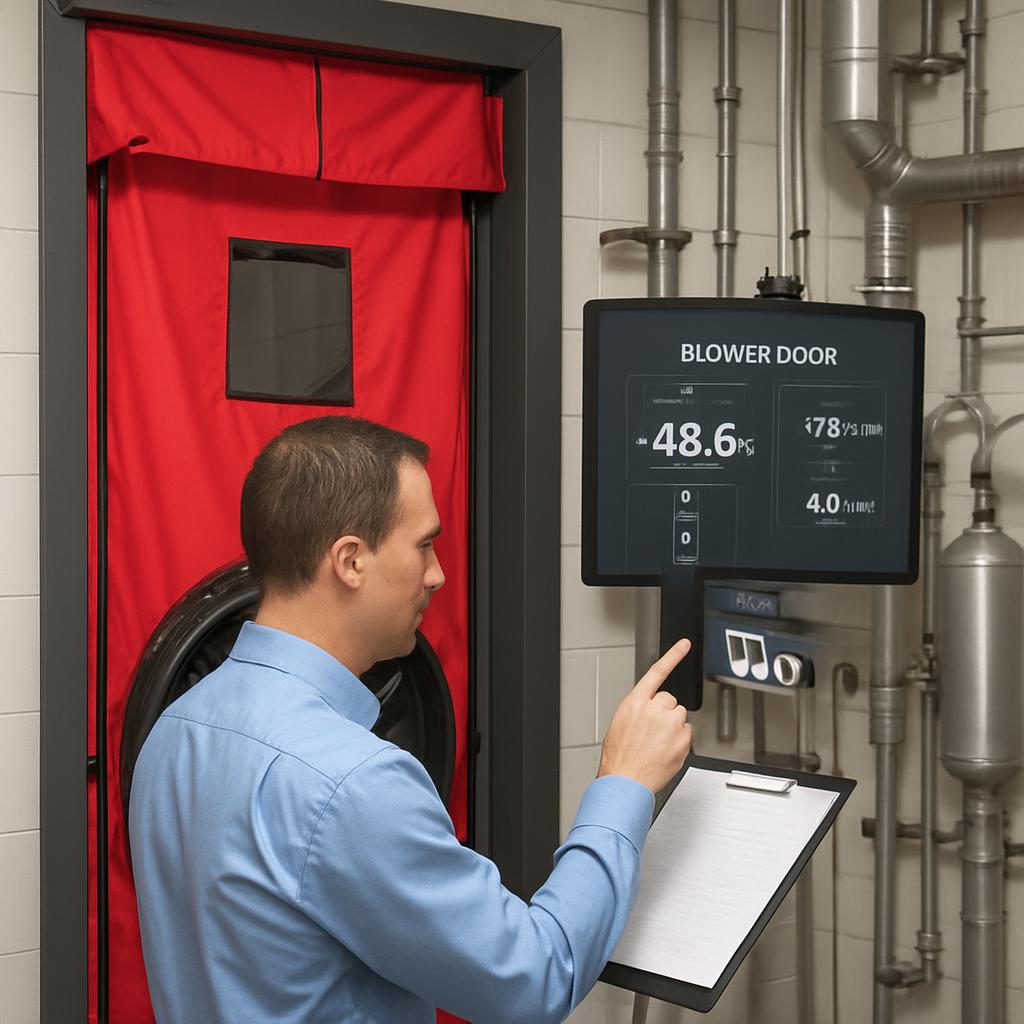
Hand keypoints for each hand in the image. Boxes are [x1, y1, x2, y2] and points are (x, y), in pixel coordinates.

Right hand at [597, 638, 693, 793]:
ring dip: (672, 726)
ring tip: (657, 744)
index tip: (685, 644)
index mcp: (635, 702)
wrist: (625, 782)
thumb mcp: (620, 724)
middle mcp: (654, 709)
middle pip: (670, 699)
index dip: (673, 655)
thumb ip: (638, 711)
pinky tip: (665, 751)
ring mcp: (670, 724)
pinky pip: (686, 733)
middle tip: (652, 731)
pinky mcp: (683, 740)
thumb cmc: (619, 757)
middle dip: (664, 712)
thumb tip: (649, 711)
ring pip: (679, 716)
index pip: (658, 672)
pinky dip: (679, 741)